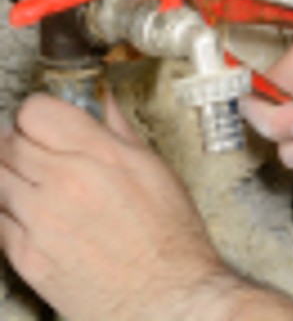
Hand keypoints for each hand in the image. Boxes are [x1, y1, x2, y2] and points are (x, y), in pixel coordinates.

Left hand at [0, 92, 231, 319]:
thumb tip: (105, 103)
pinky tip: (29, 213)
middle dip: (18, 142)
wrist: (164, 298)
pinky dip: (6, 211)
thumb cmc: (168, 237)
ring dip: (10, 175)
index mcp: (98, 155)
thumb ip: (120, 131)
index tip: (44, 121)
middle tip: (35, 150)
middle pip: (7, 144)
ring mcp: (38, 221)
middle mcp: (62, 182)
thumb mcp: (155, 169)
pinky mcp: (25, 257)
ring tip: (34, 183)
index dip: (38, 114)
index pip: (35, 113)